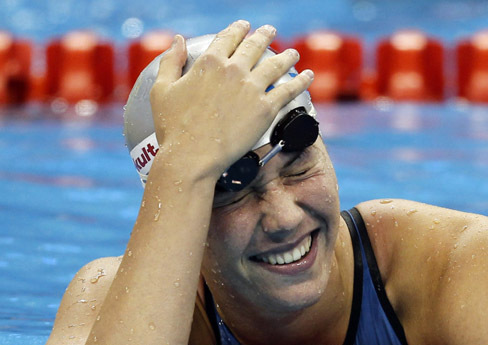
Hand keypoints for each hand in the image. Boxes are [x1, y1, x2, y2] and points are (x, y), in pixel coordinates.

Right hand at [148, 21, 313, 183]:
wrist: (193, 156)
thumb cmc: (174, 127)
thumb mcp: (162, 89)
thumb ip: (170, 61)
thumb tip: (177, 39)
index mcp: (209, 62)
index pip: (227, 38)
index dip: (237, 30)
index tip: (244, 26)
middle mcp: (233, 70)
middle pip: (254, 46)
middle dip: (264, 35)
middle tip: (270, 31)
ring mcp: (252, 88)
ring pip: (275, 65)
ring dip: (286, 56)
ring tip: (293, 53)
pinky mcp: (266, 109)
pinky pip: (289, 90)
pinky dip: (300, 81)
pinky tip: (307, 76)